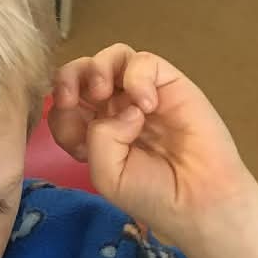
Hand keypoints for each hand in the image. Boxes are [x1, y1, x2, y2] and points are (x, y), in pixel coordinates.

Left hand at [49, 45, 252, 236]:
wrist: (198, 199)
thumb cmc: (153, 193)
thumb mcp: (108, 175)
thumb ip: (99, 138)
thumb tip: (123, 107)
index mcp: (95, 131)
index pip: (62, 105)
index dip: (59, 112)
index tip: (74, 138)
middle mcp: (115, 107)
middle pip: (81, 72)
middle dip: (68, 78)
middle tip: (70, 99)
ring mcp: (141, 93)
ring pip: (111, 58)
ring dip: (97, 69)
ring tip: (103, 94)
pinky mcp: (169, 83)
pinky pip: (144, 62)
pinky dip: (137, 76)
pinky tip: (147, 105)